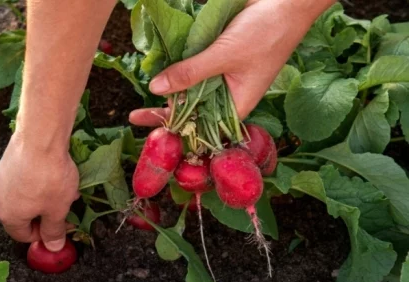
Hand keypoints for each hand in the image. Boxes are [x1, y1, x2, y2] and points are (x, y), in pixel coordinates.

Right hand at [0, 132, 79, 251]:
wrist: (40, 137)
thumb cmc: (49, 178)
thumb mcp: (57, 210)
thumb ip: (54, 231)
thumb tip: (52, 248)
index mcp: (8, 216)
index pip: (22, 236)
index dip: (44, 235)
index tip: (61, 227)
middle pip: (22, 215)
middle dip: (46, 214)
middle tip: (65, 207)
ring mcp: (0, 178)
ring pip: (24, 195)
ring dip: (44, 197)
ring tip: (65, 189)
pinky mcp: (6, 161)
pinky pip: (23, 179)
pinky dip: (37, 181)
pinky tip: (55, 172)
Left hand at [129, 0, 333, 126]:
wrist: (287, 1)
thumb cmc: (266, 32)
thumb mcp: (223, 55)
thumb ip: (189, 73)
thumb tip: (156, 89)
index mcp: (237, 105)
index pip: (200, 126)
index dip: (174, 129)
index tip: (148, 129)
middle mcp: (229, 95)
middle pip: (193, 111)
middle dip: (166, 113)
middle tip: (134, 116)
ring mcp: (224, 77)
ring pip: (192, 90)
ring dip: (171, 92)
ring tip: (142, 100)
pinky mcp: (218, 58)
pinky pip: (195, 69)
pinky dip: (180, 71)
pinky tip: (160, 73)